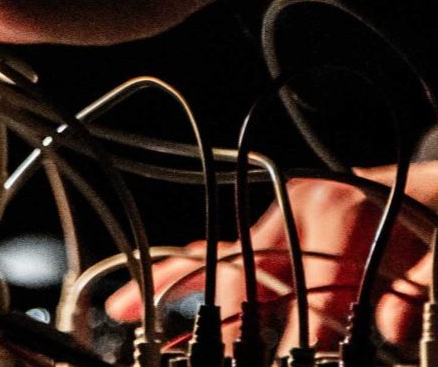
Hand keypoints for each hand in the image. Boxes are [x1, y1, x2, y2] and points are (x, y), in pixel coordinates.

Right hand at [106, 161, 437, 352]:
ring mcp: (277, 216)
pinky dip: (183, 274)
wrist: (435, 182)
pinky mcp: (269, 229)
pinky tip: (148, 290)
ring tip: (126, 307)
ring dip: (170, 284)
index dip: (306, 330)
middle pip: (247, 268)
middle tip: (199, 350)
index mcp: (337, 207)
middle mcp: (294, 208)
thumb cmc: (433, 210)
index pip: (311, 281)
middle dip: (228, 319)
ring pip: (217, 256)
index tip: (297, 360)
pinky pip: (219, 254)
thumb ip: (419, 284)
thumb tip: (386, 322)